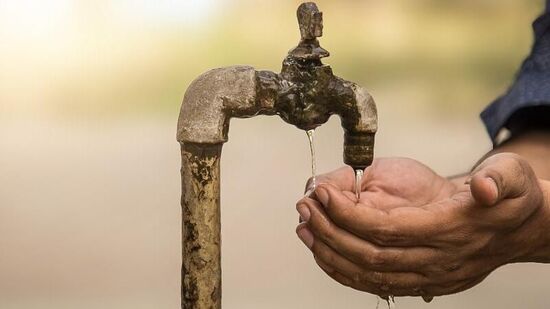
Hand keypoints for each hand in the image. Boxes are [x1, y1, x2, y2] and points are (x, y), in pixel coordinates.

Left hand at [296, 154, 548, 298]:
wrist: (517, 230)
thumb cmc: (508, 198)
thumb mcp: (512, 178)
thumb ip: (500, 179)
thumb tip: (484, 188)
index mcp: (451, 230)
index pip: (388, 229)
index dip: (349, 213)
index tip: (322, 192)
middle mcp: (437, 260)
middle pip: (370, 255)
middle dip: (330, 232)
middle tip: (304, 207)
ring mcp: (429, 277)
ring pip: (368, 274)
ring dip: (330, 253)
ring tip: (303, 228)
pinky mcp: (423, 283)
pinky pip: (375, 283)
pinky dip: (344, 271)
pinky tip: (323, 252)